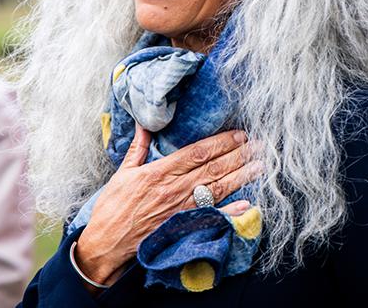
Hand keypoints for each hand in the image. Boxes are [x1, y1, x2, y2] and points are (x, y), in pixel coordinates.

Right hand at [73, 125, 262, 286]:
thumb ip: (137, 148)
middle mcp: (173, 189)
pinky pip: (212, 217)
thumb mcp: (122, 173)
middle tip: (259, 144)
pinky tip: (248, 203)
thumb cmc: (113, 208)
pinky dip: (231, 211)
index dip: (220, 142)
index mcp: (158, 172)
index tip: (238, 133)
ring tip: (260, 165)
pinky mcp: (183, 227)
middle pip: (213, 168)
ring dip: (241, 176)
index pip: (196, 152)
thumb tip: (143, 124)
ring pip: (217, 189)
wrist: (107, 243)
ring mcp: (181, 209)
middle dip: (238, 154)